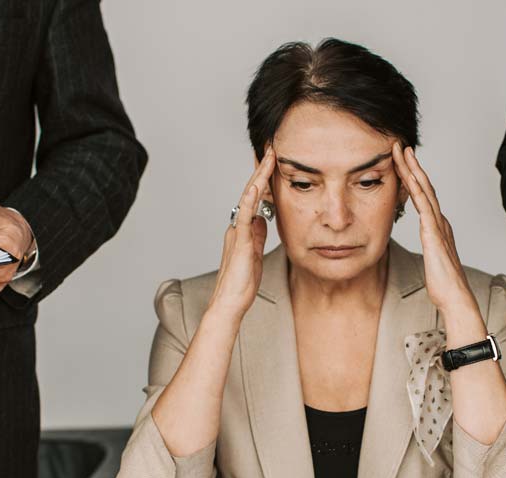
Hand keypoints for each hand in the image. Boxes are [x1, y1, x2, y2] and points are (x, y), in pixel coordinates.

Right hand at [206, 147, 273, 319]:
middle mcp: (238, 225)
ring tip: (268, 157)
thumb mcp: (255, 253)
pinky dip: (250, 200)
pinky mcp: (240, 241)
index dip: (265, 179)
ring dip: (259, 176)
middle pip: (252, 191)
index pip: (256, 198)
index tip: (275, 161)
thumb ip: (257, 235)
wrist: (230, 302)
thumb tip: (262, 219)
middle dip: (263, 169)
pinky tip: (257, 186)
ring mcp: (238, 231)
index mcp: (243, 228)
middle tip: (273, 148)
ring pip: (248, 198)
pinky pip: (244, 216)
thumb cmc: (242, 283)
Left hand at [392, 143, 480, 329]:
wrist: (455, 297)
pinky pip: (424, 207)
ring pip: (425, 191)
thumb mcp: (433, 261)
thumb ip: (432, 248)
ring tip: (403, 153)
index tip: (403, 161)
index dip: (413, 177)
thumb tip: (431, 244)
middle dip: (412, 165)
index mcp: (438, 227)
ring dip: (414, 170)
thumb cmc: (443, 284)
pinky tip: (409, 178)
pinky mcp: (434, 235)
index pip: (424, 196)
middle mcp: (440, 222)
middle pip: (425, 187)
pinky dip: (417, 190)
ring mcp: (438, 227)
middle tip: (401, 146)